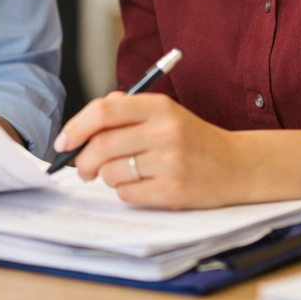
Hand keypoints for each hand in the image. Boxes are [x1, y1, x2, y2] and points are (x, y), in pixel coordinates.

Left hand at [53, 92, 243, 208]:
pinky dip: (126, 191)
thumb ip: (125, 111)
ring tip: (125, 173)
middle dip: (83, 160)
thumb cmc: (191, 138)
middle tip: (82, 169)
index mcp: (157, 105)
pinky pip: (128, 193)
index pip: (104, 110)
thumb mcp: (163, 113)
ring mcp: (171, 162)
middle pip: (102, 145)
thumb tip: (81, 126)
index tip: (62, 142)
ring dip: (108, 177)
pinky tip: (143, 185)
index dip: (76, 127)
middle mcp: (164, 130)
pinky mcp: (175, 191)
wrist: (238, 166)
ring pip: (112, 172)